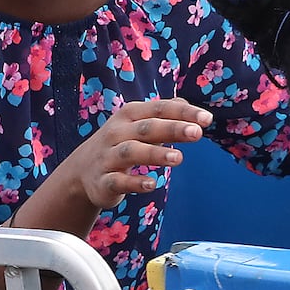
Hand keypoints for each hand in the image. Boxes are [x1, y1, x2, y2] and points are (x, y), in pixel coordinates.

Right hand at [66, 97, 211, 209]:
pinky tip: (152, 184)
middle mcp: (117, 133)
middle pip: (147, 128)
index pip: (159, 109)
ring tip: (179, 158)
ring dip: (155, 154)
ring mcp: (108, 157)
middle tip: (197, 133)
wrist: (82, 171)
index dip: (183, 113)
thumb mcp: (139, 124)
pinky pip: (118, 181)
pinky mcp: (103, 182)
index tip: (207, 119)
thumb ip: (164, 115)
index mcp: (130, 115)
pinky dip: (134, 183)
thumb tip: (188, 105)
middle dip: (172, 128)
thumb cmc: (121, 142)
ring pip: (131, 152)